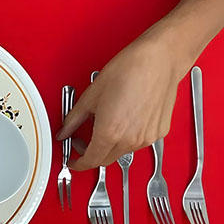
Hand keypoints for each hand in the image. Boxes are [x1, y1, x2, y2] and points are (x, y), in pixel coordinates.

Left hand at [56, 26, 191, 170]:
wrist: (159, 60)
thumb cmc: (129, 70)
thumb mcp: (90, 96)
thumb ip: (73, 119)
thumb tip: (64, 131)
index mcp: (110, 132)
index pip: (90, 161)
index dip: (78, 163)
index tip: (73, 160)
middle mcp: (130, 139)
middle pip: (105, 160)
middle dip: (91, 154)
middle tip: (82, 140)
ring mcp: (147, 137)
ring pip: (122, 152)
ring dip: (110, 145)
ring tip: (104, 124)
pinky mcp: (159, 132)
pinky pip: (138, 142)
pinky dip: (127, 137)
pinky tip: (123, 120)